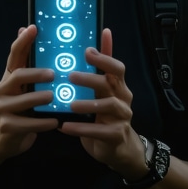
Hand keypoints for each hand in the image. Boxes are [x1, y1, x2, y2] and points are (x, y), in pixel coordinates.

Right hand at [0, 25, 58, 158]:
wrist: (1, 139)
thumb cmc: (18, 109)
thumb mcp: (22, 87)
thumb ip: (27, 63)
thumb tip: (27, 29)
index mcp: (9, 77)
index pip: (14, 55)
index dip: (23, 41)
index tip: (33, 28)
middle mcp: (3, 90)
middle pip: (17, 75)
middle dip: (35, 73)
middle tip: (53, 74)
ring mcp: (2, 108)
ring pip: (22, 101)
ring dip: (39, 98)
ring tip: (53, 97)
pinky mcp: (7, 126)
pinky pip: (27, 124)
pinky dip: (42, 123)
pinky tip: (54, 122)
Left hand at [59, 28, 147, 177]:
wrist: (117, 149)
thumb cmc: (104, 116)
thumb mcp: (101, 93)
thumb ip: (98, 69)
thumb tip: (96, 38)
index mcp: (117, 86)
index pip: (116, 67)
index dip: (104, 57)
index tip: (87, 50)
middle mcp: (122, 98)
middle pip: (111, 82)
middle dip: (91, 78)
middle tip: (70, 76)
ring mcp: (122, 117)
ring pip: (110, 105)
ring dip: (88, 103)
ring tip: (70, 104)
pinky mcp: (116, 135)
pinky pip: (99, 131)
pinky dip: (81, 129)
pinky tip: (65, 127)